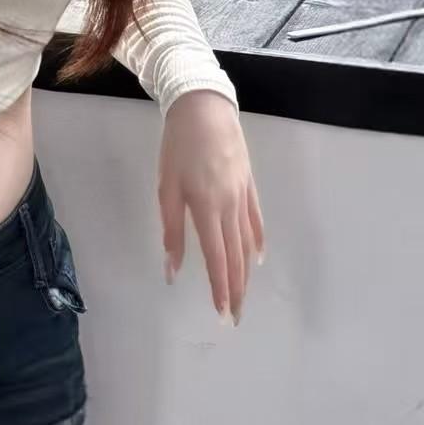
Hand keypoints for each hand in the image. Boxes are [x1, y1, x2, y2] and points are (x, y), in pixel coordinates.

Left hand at [157, 89, 264, 324]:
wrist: (203, 107)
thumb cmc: (178, 146)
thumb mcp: (166, 187)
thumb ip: (171, 230)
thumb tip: (172, 270)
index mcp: (206, 208)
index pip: (216, 258)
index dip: (220, 288)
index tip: (223, 314)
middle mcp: (229, 207)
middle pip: (236, 257)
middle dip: (236, 290)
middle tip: (235, 318)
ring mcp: (243, 195)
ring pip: (248, 243)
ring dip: (246, 273)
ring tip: (244, 296)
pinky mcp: (249, 184)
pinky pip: (256, 220)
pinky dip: (257, 241)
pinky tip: (256, 257)